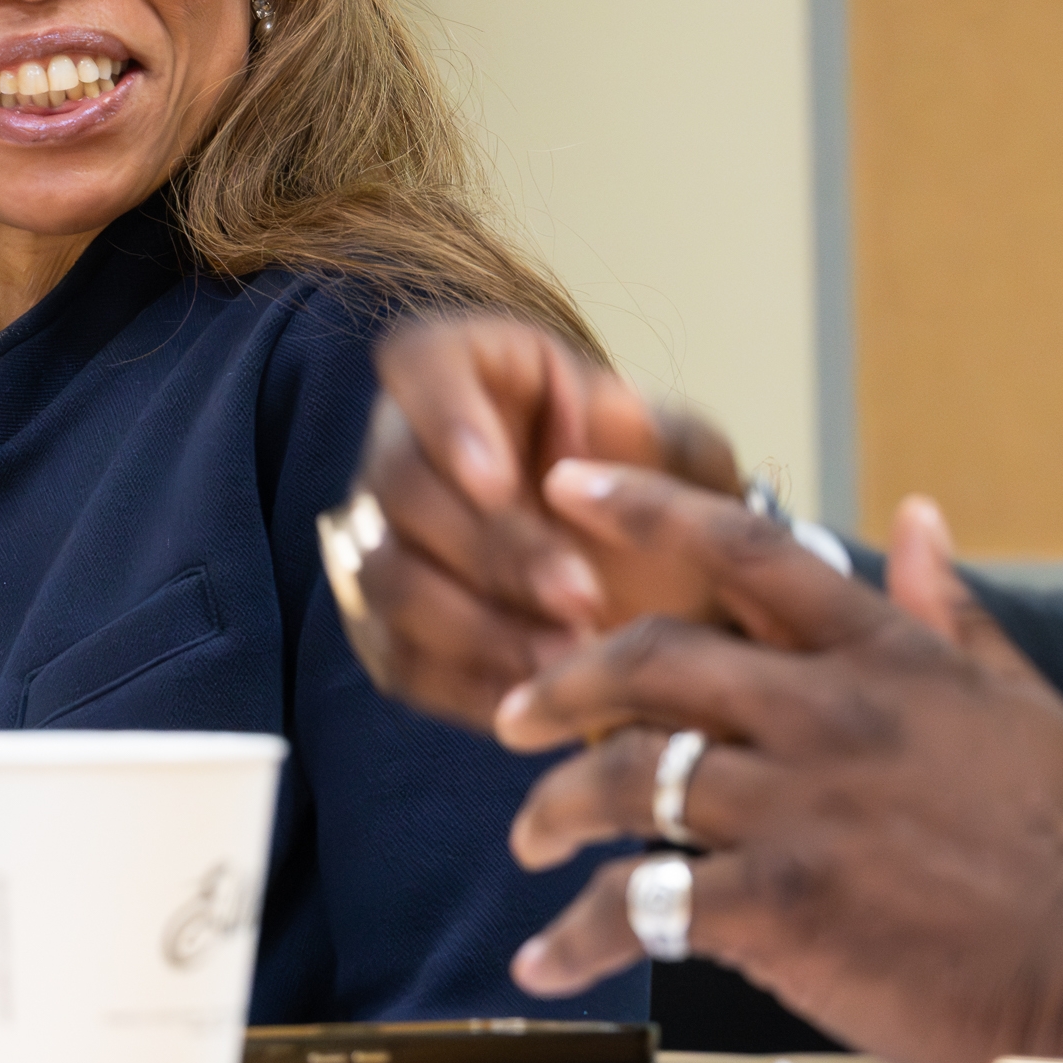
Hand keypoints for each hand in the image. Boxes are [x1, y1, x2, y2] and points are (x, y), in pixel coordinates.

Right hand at [335, 314, 742, 731]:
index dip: (444, 423)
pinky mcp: (384, 621)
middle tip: (580, 599)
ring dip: (475, 626)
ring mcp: (380, 535)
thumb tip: (617, 413)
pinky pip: (397, 656)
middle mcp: (400, 443)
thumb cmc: (658, 495)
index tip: (501, 483)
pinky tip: (533, 696)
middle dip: (490, 552)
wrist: (649, 579)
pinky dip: (462, 682)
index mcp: (464, 367)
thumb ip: (657, 435)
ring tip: (567, 660)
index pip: (419, 366)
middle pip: (400, 488)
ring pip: (385, 577)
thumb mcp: (682, 455)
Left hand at [495, 462, 1062, 1062]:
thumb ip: (948, 614)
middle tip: (512, 713)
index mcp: (886, 660)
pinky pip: (639, 904)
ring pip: (625, 778)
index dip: (646, 508)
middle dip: (561, 682)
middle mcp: (830, 715)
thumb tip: (916, 518)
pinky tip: (549, 959)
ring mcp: (799, 806)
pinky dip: (579, 935)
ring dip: (554, 808)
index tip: (566, 485)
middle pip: (651, 660)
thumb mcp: (1021, 710)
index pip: (748, 551)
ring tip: (531, 835)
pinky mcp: (781, 903)